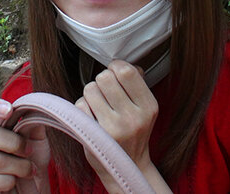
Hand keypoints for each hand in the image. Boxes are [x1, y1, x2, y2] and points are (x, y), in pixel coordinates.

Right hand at [0, 96, 50, 193]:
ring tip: (28, 171)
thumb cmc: (28, 158)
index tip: (9, 110)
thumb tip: (34, 109)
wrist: (27, 187)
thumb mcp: (36, 138)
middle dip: (15, 144)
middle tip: (28, 151)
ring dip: (19, 167)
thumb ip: (33, 122)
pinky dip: (8, 182)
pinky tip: (12, 181)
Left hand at [75, 60, 162, 192]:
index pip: (126, 71)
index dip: (115, 67)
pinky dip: (82, 107)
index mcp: (149, 106)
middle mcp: (133, 118)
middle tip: (105, 92)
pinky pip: (80, 105)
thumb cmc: (133, 132)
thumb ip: (137, 84)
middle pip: (105, 77)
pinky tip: (91, 116)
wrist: (127, 166)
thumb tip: (123, 63)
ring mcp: (114, 128)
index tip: (114, 75)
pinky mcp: (95, 136)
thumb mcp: (144, 109)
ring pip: (90, 89)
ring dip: (91, 94)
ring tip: (98, 105)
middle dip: (101, 80)